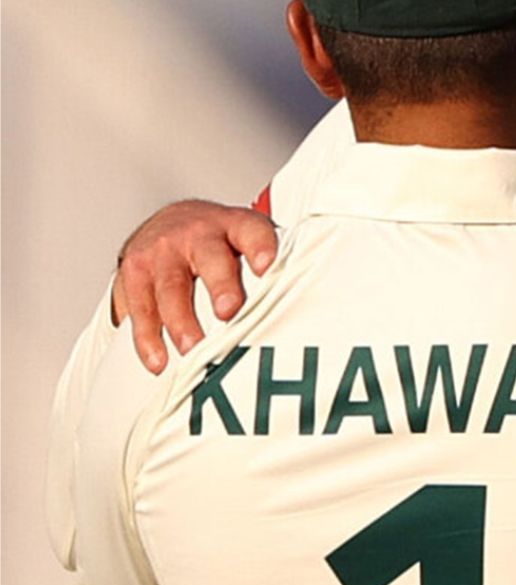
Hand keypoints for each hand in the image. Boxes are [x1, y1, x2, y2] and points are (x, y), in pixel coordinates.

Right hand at [112, 199, 276, 372]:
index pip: (252, 230)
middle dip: (221, 284)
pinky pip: (141, 308)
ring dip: (182, 320)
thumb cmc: (219, 243)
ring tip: (193, 348)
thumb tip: (312, 307)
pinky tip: (159, 361)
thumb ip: (270, 266)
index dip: (260, 246)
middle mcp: (197, 234)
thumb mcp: (244, 239)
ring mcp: (162, 252)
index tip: (268, 267)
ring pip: (172, 288)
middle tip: (229, 311)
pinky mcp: (134, 273)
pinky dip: (148, 338)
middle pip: (211, 259)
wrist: (166, 223)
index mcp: (234, 225)